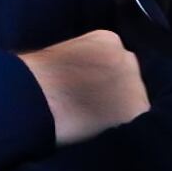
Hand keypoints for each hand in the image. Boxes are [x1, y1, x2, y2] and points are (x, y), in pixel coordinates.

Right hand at [16, 29, 149, 145]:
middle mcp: (126, 56)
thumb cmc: (37, 77)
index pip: (116, 61)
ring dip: (121, 110)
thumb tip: (88, 77)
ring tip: (98, 122)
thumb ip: (85, 61)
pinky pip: (138, 121)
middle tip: (97, 108)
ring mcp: (134, 81)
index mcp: (108, 39)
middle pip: (130, 79)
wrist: (33, 95)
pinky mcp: (136, 108)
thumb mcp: (65, 55)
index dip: (105, 79)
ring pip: (135, 100)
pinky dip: (125, 129)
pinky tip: (104, 131)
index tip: (92, 90)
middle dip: (117, 92)